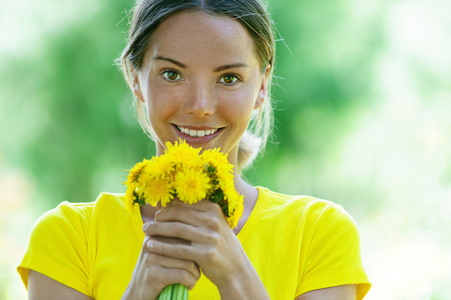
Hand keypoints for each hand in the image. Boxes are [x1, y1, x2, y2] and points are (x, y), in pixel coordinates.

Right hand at [121, 225, 199, 299]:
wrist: (138, 294)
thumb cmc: (159, 271)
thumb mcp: (164, 251)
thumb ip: (177, 240)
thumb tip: (201, 229)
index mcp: (155, 233)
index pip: (184, 232)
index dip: (194, 246)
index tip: (197, 257)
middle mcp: (152, 243)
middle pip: (187, 247)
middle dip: (197, 261)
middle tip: (197, 271)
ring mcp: (151, 258)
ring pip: (187, 263)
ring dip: (195, 274)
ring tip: (192, 279)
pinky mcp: (153, 275)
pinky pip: (182, 275)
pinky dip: (190, 282)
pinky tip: (188, 285)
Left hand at [144, 200, 268, 297]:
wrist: (235, 268)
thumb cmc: (218, 244)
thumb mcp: (212, 224)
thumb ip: (194, 213)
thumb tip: (167, 202)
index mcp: (213, 209)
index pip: (183, 203)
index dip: (166, 207)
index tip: (156, 212)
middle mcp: (213, 220)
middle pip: (177, 214)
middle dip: (159, 217)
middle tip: (148, 222)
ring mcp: (210, 237)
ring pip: (175, 230)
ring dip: (157, 230)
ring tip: (145, 231)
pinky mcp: (206, 254)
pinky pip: (178, 249)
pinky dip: (162, 247)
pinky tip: (151, 246)